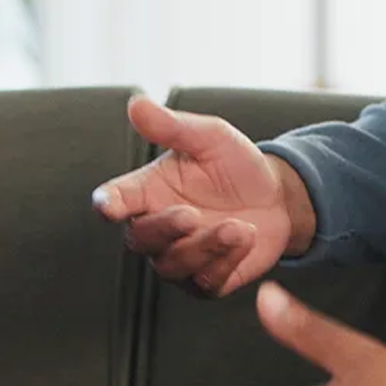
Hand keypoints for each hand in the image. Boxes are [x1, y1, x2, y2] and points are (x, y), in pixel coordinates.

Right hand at [92, 96, 309, 297]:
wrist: (277, 197)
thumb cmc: (234, 164)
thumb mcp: (209, 137)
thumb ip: (171, 126)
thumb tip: (137, 103)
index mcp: (147, 191)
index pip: (116, 200)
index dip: (109, 203)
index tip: (108, 205)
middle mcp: (157, 228)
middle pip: (140, 239)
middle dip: (165, 229)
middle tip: (191, 214)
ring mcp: (179, 257)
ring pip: (173, 265)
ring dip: (205, 247)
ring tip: (238, 226)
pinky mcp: (205, 281)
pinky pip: (205, 282)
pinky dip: (226, 262)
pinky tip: (247, 238)